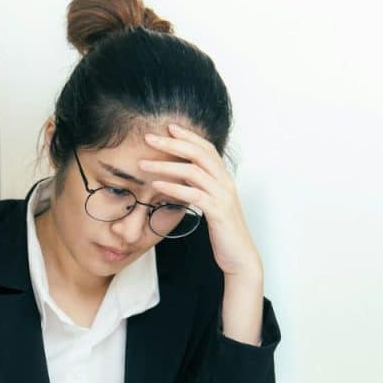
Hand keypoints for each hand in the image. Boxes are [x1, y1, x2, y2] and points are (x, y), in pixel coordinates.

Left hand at [140, 123, 262, 281]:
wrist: (239, 255)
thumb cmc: (222, 230)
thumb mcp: (209, 203)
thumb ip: (197, 187)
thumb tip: (178, 175)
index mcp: (223, 177)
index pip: (206, 148)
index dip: (188, 135)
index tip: (168, 127)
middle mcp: (225, 182)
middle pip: (198, 153)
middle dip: (172, 143)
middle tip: (149, 138)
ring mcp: (223, 196)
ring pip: (194, 171)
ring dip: (165, 165)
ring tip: (143, 164)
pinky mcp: (218, 212)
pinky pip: (193, 194)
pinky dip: (173, 187)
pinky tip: (156, 185)